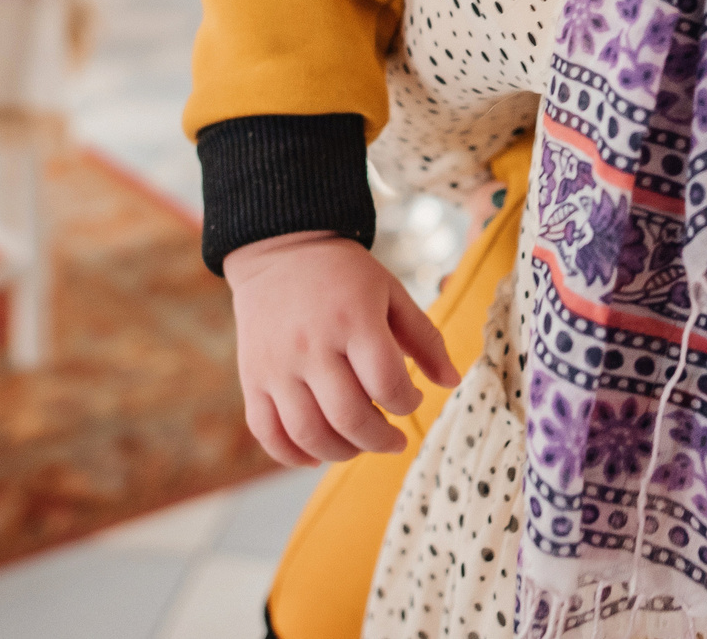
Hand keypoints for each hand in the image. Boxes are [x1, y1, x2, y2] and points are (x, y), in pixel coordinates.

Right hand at [222, 231, 460, 465]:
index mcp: (353, 320)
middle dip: (381, 440)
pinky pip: (268, 433)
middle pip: (350, 418)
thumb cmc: (344, 275)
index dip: (407, 403)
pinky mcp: (252, 378)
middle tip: (394, 439)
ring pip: (310, 434)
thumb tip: (453, 381)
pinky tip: (317, 454)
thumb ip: (425, 337)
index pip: (387, 384)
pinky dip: (293, 455)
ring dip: (343, 453)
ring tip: (360, 445)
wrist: (280, 250)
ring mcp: (277, 366)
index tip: (411, 398)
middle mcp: (311, 346)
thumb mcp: (391, 293)